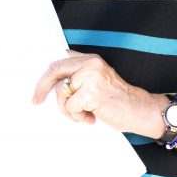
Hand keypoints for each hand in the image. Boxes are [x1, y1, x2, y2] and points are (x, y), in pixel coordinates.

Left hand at [33, 50, 153, 131]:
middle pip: (54, 70)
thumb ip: (79, 77)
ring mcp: (91, 77)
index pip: (61, 59)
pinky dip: (78, 116)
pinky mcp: (91, 92)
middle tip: (36, 100)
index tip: (38, 85)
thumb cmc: (118, 99)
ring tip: (83, 114)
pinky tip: (90, 117)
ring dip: (68, 109)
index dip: (46, 73)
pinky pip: (70, 107)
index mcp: (91, 59)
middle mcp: (91, 64)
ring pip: (61, 93)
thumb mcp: (98, 81)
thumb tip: (53, 84)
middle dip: (41, 87)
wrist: (139, 110)